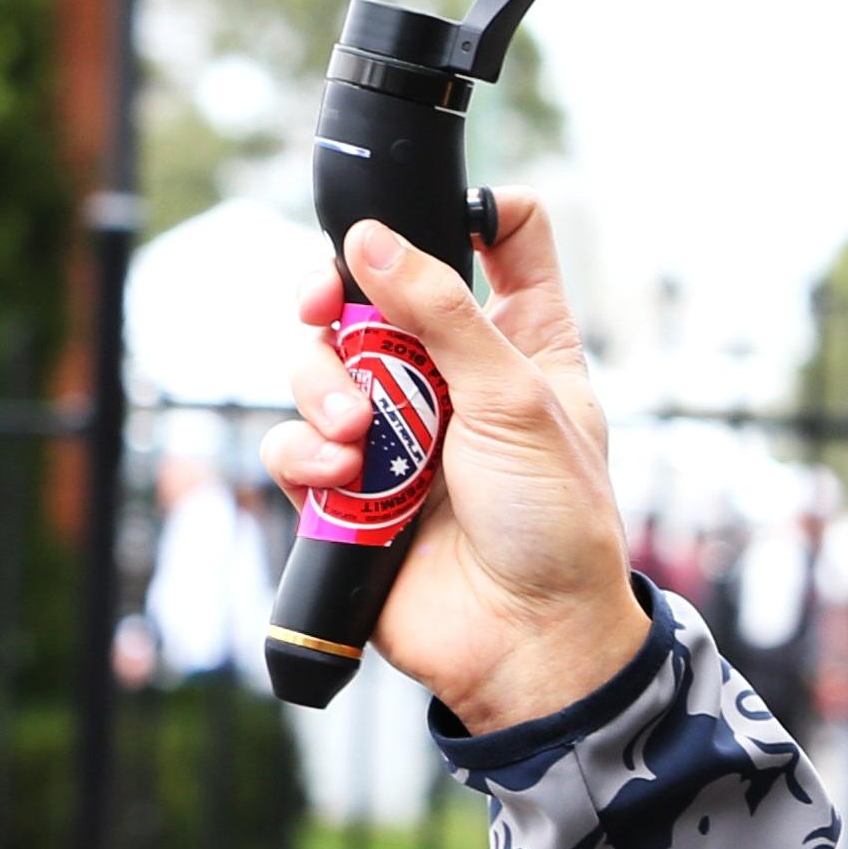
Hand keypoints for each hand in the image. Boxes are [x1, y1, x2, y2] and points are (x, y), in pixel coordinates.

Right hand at [259, 191, 648, 735]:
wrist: (527, 637)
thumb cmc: (554, 520)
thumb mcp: (516, 398)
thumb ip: (443, 313)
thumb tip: (372, 239)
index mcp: (522, 340)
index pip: (505, 238)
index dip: (470, 211)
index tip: (425, 214)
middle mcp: (453, 376)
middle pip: (373, 294)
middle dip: (336, 296)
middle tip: (324, 308)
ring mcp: (396, 430)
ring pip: (319, 365)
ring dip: (320, 386)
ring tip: (356, 433)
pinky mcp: (347, 489)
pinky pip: (293, 444)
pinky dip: (304, 452)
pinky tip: (338, 476)